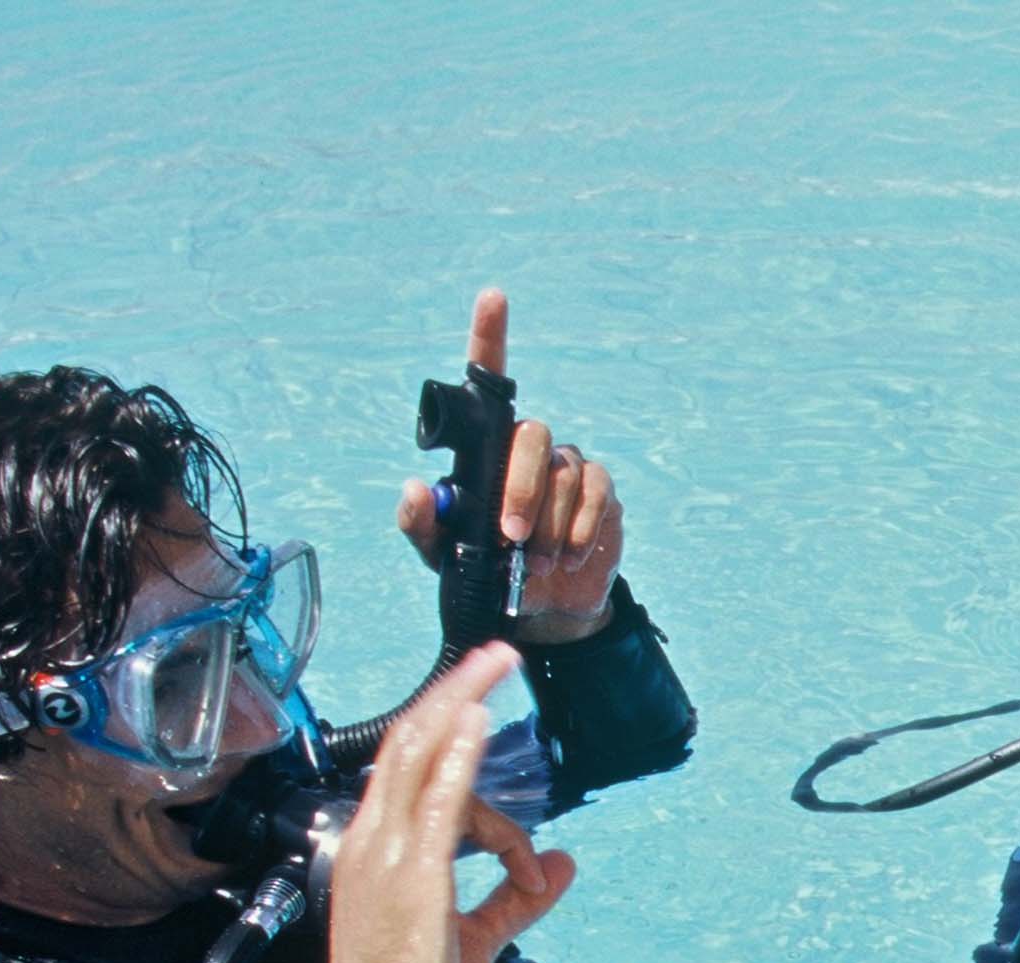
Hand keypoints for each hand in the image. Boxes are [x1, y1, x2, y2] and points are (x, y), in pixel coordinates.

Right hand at [309, 642, 575, 962]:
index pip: (418, 777)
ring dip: (461, 703)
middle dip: (455, 693)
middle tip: (498, 654)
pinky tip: (480, 721)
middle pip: (410, 743)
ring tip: (497, 664)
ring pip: (418, 757)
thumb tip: (564, 864)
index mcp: (378, 852)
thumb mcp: (478, 943)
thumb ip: (518, 899)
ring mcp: (385, 859)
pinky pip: (433, 805)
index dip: (469, 764)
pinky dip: (457, 757)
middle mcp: (372, 844)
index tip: (517, 808)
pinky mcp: (410, 883)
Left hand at [394, 288, 625, 645]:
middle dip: (523, 488)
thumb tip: (416, 488)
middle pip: (531, 436)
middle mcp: (528, 445)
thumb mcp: (440, 554)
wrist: (540, 608)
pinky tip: (567, 558)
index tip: (492, 297)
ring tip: (538, 563)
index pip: (488, 377)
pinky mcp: (602, 492)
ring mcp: (569, 466)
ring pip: (565, 474)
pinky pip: (597, 495)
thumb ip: (420, 523)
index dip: (490, 334)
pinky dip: (580, 531)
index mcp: (485, 447)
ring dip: (550, 524)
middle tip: (513, 536)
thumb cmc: (484, 571)